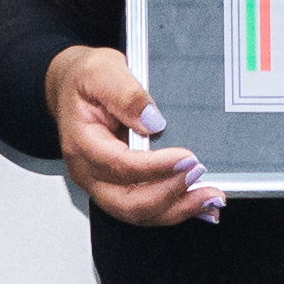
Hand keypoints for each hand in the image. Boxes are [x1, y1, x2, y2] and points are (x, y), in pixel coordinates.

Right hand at [47, 45, 220, 229]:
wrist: (74, 85)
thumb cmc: (86, 79)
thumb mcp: (103, 71)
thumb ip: (126, 95)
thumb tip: (152, 120)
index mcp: (83, 143)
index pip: (119, 165)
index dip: (155, 167)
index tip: (187, 158)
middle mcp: (89, 172)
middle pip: (127, 202)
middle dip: (169, 195)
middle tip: (199, 174)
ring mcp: (103, 184)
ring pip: (139, 212)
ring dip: (177, 209)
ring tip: (210, 196)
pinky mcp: (119, 187)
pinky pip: (146, 208)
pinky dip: (175, 210)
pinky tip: (201, 206)